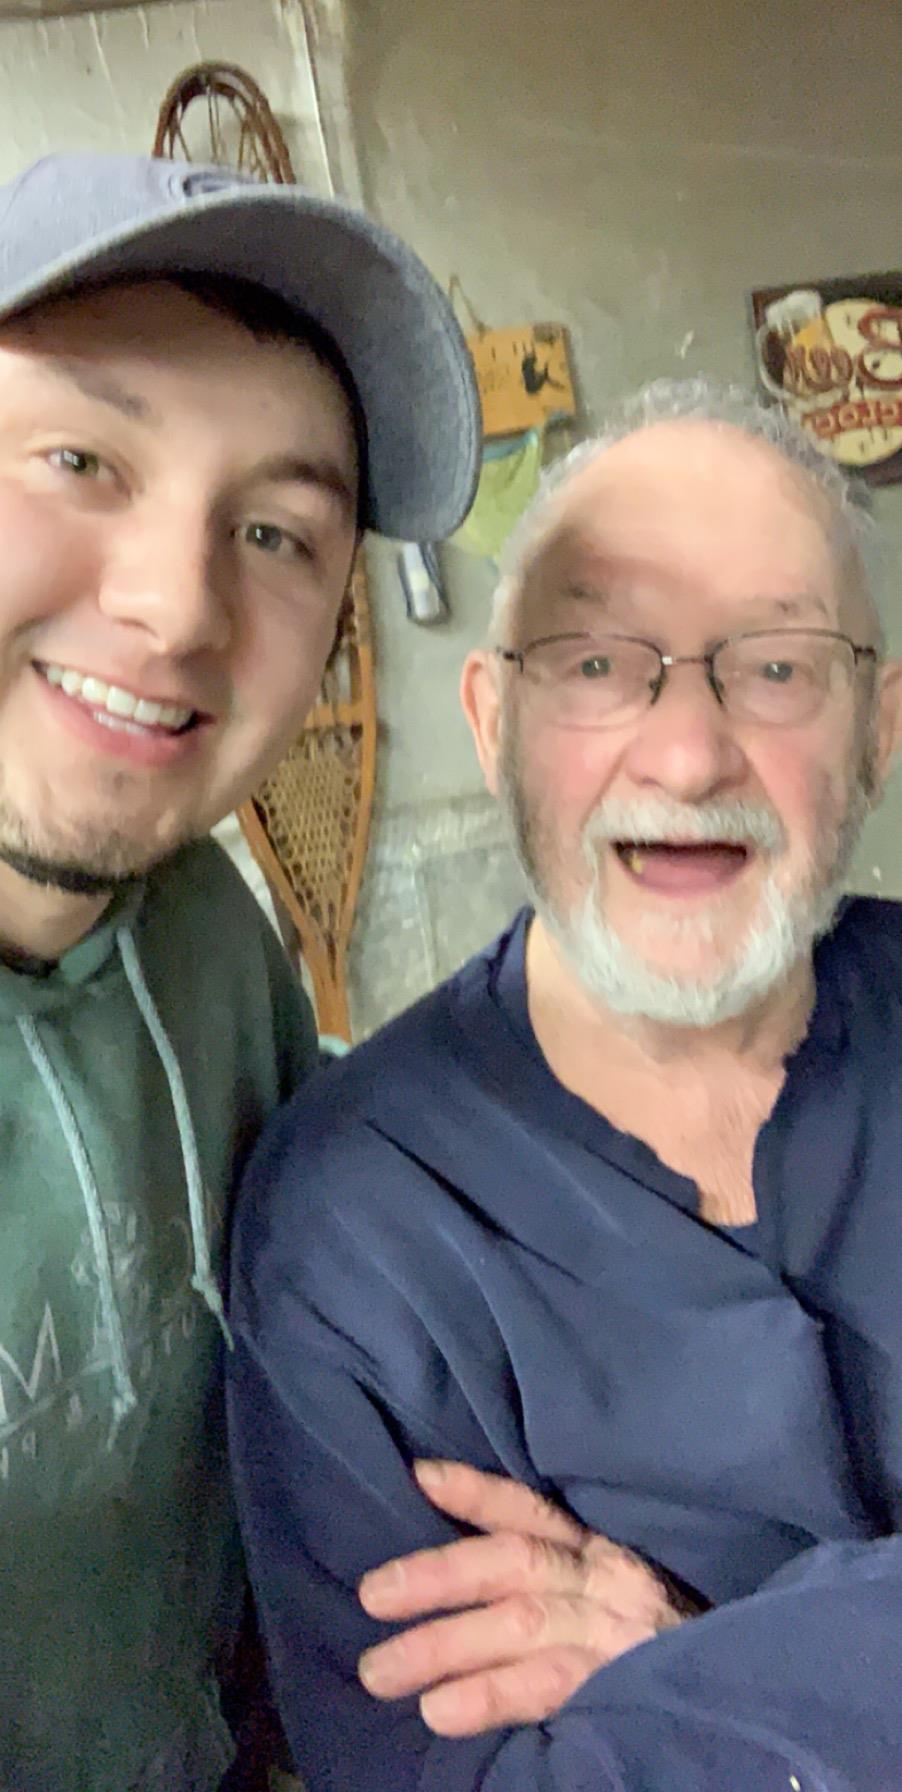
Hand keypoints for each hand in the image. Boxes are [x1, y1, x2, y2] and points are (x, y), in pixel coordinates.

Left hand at [357, 1459, 684, 1736]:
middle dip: (437, 1574)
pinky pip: (548, 1685)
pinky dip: (491, 1694)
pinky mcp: (626, 1688)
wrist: (761, 1707)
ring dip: (442, 1646)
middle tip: (371, 1595)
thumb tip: (469, 1597)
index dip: (476, 1493)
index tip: (420, 1477)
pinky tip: (441, 1713)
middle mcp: (610, 1582)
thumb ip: (566, 1587)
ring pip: (517, 1623)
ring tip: (380, 1672)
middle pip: (512, 1562)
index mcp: (606, 1556)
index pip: (534, 1512)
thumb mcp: (624, 1602)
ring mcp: (618, 1634)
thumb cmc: (671, 1652)